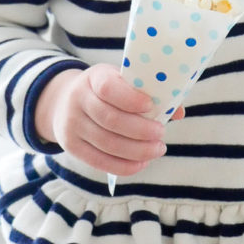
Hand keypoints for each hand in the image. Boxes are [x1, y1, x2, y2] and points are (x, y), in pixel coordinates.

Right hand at [34, 64, 183, 175]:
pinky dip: (123, 165)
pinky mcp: (71, 146)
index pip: (109, 88)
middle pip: (110, 120)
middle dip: (141, 131)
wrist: (65, 102)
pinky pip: (99, 161)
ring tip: (157, 149)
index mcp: (94, 77)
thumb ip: (149, 93)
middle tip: (161, 134)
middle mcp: (78, 99)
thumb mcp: (123, 82)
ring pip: (107, 143)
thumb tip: (178, 112)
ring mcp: (72, 124)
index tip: (151, 106)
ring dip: (137, 151)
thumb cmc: (107, 92)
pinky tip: (142, 163)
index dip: (130, 99)